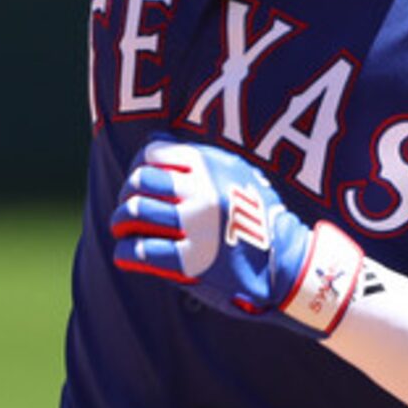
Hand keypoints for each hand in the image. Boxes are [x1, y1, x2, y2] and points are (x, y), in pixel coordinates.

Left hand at [109, 139, 365, 335]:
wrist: (287, 264)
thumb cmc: (259, 220)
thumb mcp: (239, 174)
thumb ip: (201, 161)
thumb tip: (155, 143)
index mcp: (210, 166)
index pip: (151, 155)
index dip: (137, 169)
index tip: (140, 186)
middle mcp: (201, 192)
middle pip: (138, 182)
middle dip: (126, 197)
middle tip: (127, 212)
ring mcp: (196, 226)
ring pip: (134, 213)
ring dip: (121, 224)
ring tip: (123, 233)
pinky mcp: (192, 262)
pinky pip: (141, 252)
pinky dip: (126, 253)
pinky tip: (128, 256)